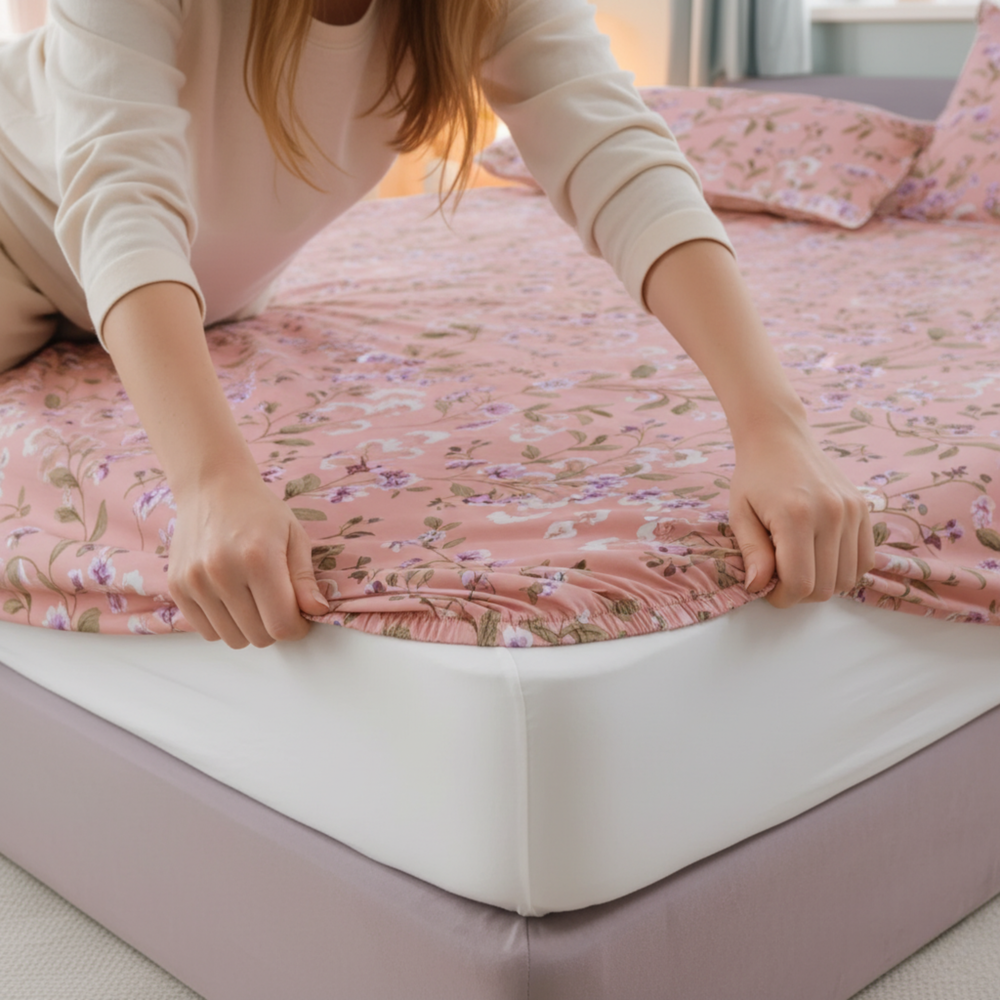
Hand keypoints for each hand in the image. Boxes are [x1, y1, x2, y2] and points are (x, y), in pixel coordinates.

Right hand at [168, 471, 329, 647]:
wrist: (212, 488)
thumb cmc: (259, 510)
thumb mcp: (294, 536)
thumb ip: (305, 579)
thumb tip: (318, 611)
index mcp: (258, 558)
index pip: (282, 625)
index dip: (297, 628)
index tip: (300, 616)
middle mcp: (222, 572)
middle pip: (258, 637)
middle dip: (275, 627)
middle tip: (277, 603)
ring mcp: (195, 581)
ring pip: (232, 639)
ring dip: (249, 628)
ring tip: (254, 600)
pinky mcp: (177, 587)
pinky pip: (206, 631)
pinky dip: (224, 625)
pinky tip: (232, 600)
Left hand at [728, 417, 875, 606]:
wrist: (779, 438)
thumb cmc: (754, 477)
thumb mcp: (740, 514)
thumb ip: (752, 553)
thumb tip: (758, 587)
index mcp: (797, 516)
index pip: (800, 583)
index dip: (782, 598)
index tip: (767, 590)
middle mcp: (832, 514)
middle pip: (827, 586)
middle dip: (800, 594)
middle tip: (780, 579)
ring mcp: (853, 511)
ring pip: (849, 578)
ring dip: (824, 584)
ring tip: (799, 566)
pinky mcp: (864, 509)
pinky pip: (865, 559)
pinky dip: (845, 569)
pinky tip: (821, 558)